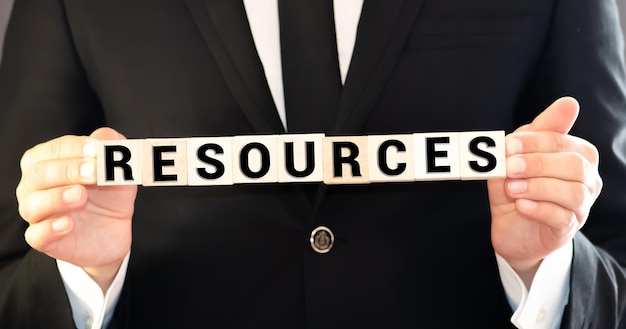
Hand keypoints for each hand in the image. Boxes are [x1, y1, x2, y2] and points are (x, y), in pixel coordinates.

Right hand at [16, 127, 136, 290]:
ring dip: (56, 198)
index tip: (97, 150)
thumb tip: (105, 137)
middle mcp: (35, 186)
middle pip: (38, 174)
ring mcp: (38, 214)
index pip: (54, 150)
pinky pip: (36, 234)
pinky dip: (49, 229)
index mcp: (49, 161)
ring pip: (32, 204)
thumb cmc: (108, 194)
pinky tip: (67, 224)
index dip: (75, 148)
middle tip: (94, 171)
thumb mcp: (118, 170)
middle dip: (67, 170)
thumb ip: (112, 149)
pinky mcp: (44, 239)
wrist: (114, 231)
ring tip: (81, 196)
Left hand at [488, 97, 602, 285]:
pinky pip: (562, 216)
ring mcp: (581, 206)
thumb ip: (537, 132)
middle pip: (574, 165)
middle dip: (537, 164)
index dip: (535, 142)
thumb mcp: (518, 157)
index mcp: (577, 155)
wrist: (511, 229)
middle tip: (509, 167)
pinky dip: (539, 208)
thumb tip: (568, 103)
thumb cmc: (516, 186)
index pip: (563, 142)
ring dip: (537, 187)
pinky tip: (521, 205)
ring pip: (572, 192)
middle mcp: (587, 179)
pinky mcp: (568, 228)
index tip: (508, 145)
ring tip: (511, 188)